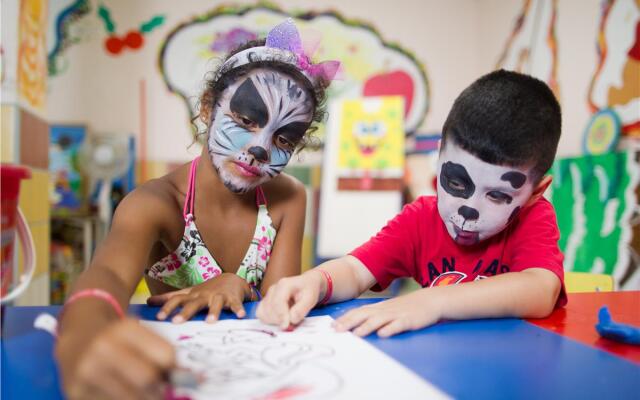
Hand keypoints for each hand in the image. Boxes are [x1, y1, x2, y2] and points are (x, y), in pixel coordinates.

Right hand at [56, 318, 174, 399]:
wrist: (76, 338)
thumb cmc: (116, 339)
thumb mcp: (139, 335)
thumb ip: (162, 354)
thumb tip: (189, 380)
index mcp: (125, 329)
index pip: (166, 355)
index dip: (175, 370)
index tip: (174, 376)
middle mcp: (104, 347)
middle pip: (148, 378)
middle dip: (160, 390)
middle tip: (161, 391)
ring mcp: (88, 371)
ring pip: (131, 397)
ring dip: (145, 398)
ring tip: (145, 394)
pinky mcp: (76, 392)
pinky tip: (123, 394)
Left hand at [147, 273, 250, 322]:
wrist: (231, 279)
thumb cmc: (206, 290)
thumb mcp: (188, 293)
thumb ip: (169, 298)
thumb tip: (147, 302)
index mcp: (192, 296)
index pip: (177, 300)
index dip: (167, 307)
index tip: (158, 318)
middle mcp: (204, 296)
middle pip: (193, 303)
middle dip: (185, 312)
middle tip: (176, 322)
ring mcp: (218, 296)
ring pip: (215, 303)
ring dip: (213, 311)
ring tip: (210, 322)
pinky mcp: (232, 299)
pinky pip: (235, 304)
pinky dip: (238, 309)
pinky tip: (240, 315)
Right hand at [256, 271, 324, 328]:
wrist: (306, 284)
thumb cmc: (308, 290)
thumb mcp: (310, 299)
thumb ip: (301, 310)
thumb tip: (291, 320)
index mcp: (284, 285)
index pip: (278, 302)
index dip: (281, 316)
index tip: (287, 326)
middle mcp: (273, 289)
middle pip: (270, 309)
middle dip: (279, 320)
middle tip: (292, 323)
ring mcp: (268, 295)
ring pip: (263, 312)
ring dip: (274, 321)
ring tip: (287, 319)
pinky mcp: (265, 301)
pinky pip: (261, 313)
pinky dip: (268, 319)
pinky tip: (279, 319)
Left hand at [334, 289, 441, 337]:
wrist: (430, 300)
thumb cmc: (406, 307)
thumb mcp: (388, 309)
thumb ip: (374, 316)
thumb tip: (356, 325)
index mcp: (379, 308)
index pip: (358, 312)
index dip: (345, 319)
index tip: (332, 327)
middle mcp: (385, 310)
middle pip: (364, 315)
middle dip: (349, 323)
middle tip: (336, 331)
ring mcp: (397, 314)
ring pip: (379, 320)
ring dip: (367, 327)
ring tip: (356, 334)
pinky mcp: (409, 320)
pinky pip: (399, 324)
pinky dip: (390, 329)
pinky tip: (383, 334)